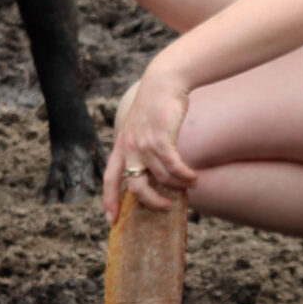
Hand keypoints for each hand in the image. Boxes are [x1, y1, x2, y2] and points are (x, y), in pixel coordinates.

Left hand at [101, 58, 194, 220]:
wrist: (164, 83)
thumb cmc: (156, 107)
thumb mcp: (141, 128)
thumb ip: (142, 149)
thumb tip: (155, 174)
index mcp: (121, 146)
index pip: (110, 179)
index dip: (109, 200)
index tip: (111, 220)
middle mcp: (129, 147)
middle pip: (135, 187)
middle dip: (150, 201)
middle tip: (165, 207)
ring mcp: (143, 143)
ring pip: (162, 177)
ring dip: (179, 184)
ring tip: (191, 184)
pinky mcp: (160, 139)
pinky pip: (174, 167)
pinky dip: (185, 176)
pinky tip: (194, 178)